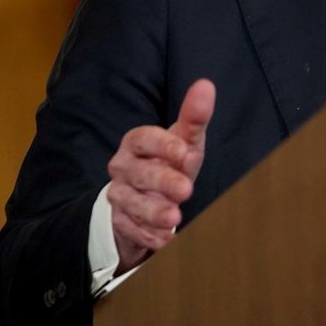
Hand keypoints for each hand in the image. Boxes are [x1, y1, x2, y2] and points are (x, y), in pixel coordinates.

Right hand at [106, 79, 215, 273]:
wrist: (146, 196)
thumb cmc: (170, 161)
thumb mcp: (184, 140)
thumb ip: (194, 117)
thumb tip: (206, 85)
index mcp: (136, 143)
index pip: (142, 138)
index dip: (161, 144)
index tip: (184, 152)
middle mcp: (123, 168)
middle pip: (139, 174)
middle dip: (162, 181)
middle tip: (186, 190)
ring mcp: (119, 196)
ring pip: (131, 204)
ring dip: (153, 212)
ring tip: (174, 218)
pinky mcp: (120, 222)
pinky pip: (131, 229)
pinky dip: (149, 236)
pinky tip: (166, 239)